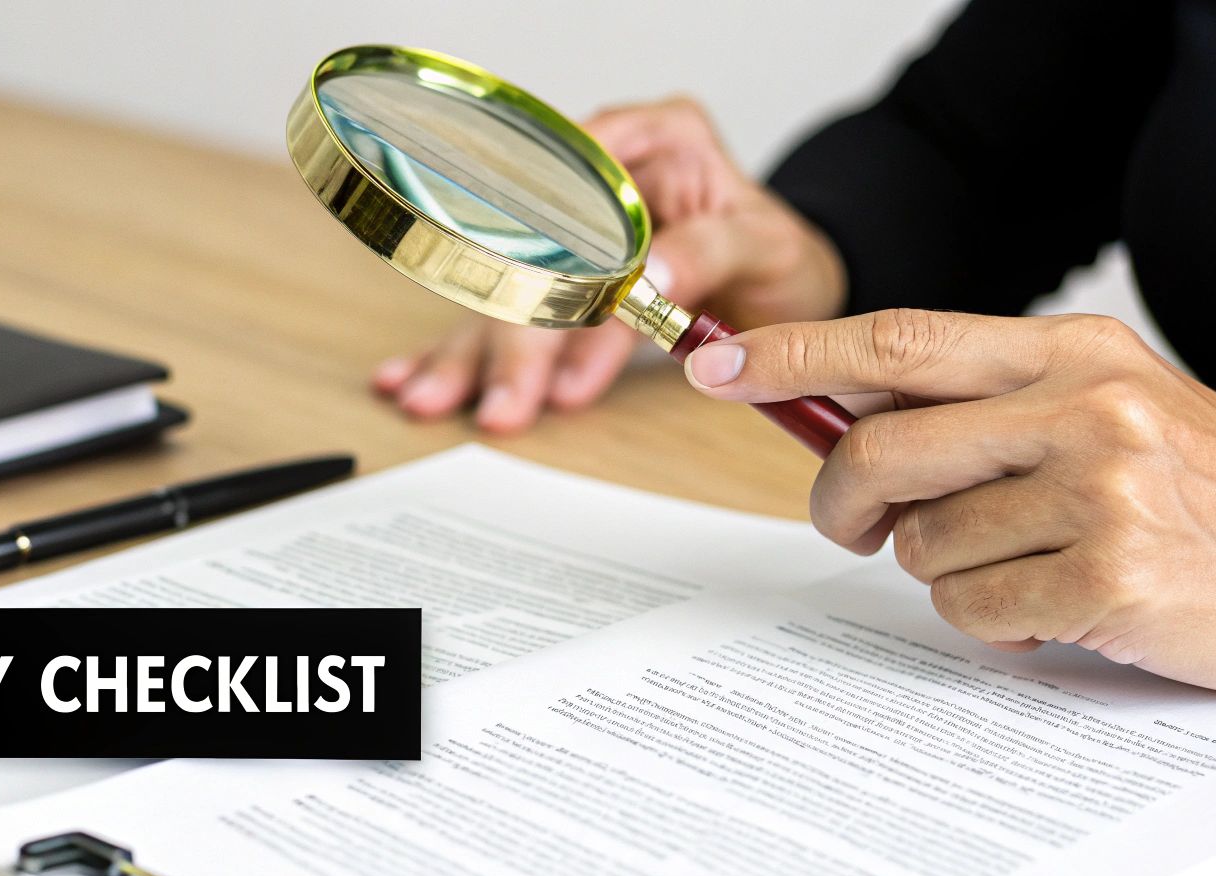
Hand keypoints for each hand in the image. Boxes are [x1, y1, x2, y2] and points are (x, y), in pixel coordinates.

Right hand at [373, 97, 845, 433]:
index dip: (545, 251)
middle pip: (534, 250)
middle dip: (508, 330)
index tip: (533, 311)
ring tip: (436, 398)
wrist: (791, 282)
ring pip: (512, 291)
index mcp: (648, 139)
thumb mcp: (764, 245)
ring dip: (474, 355)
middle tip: (500, 396)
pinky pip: (518, 320)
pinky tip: (424, 378)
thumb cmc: (779, 252)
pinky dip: (476, 357)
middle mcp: (599, 180)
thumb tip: (646, 277)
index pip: (575, 184)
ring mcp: (576, 234)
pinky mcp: (566, 283)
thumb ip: (705, 252)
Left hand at [684, 309, 1215, 702]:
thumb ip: (991, 409)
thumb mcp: (1117, 409)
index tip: (715, 365)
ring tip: (1034, 567)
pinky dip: (1000, 623)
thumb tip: (852, 423)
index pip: (900, 340)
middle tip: (855, 528)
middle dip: (842, 503)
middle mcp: (1083, 407)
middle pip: (880, 451)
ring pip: (924, 546)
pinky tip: (1065, 608)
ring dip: (953, 573)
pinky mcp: (1112, 580)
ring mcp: (1099, 492)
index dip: (793, 354)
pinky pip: (975, 612)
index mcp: (1074, 353)